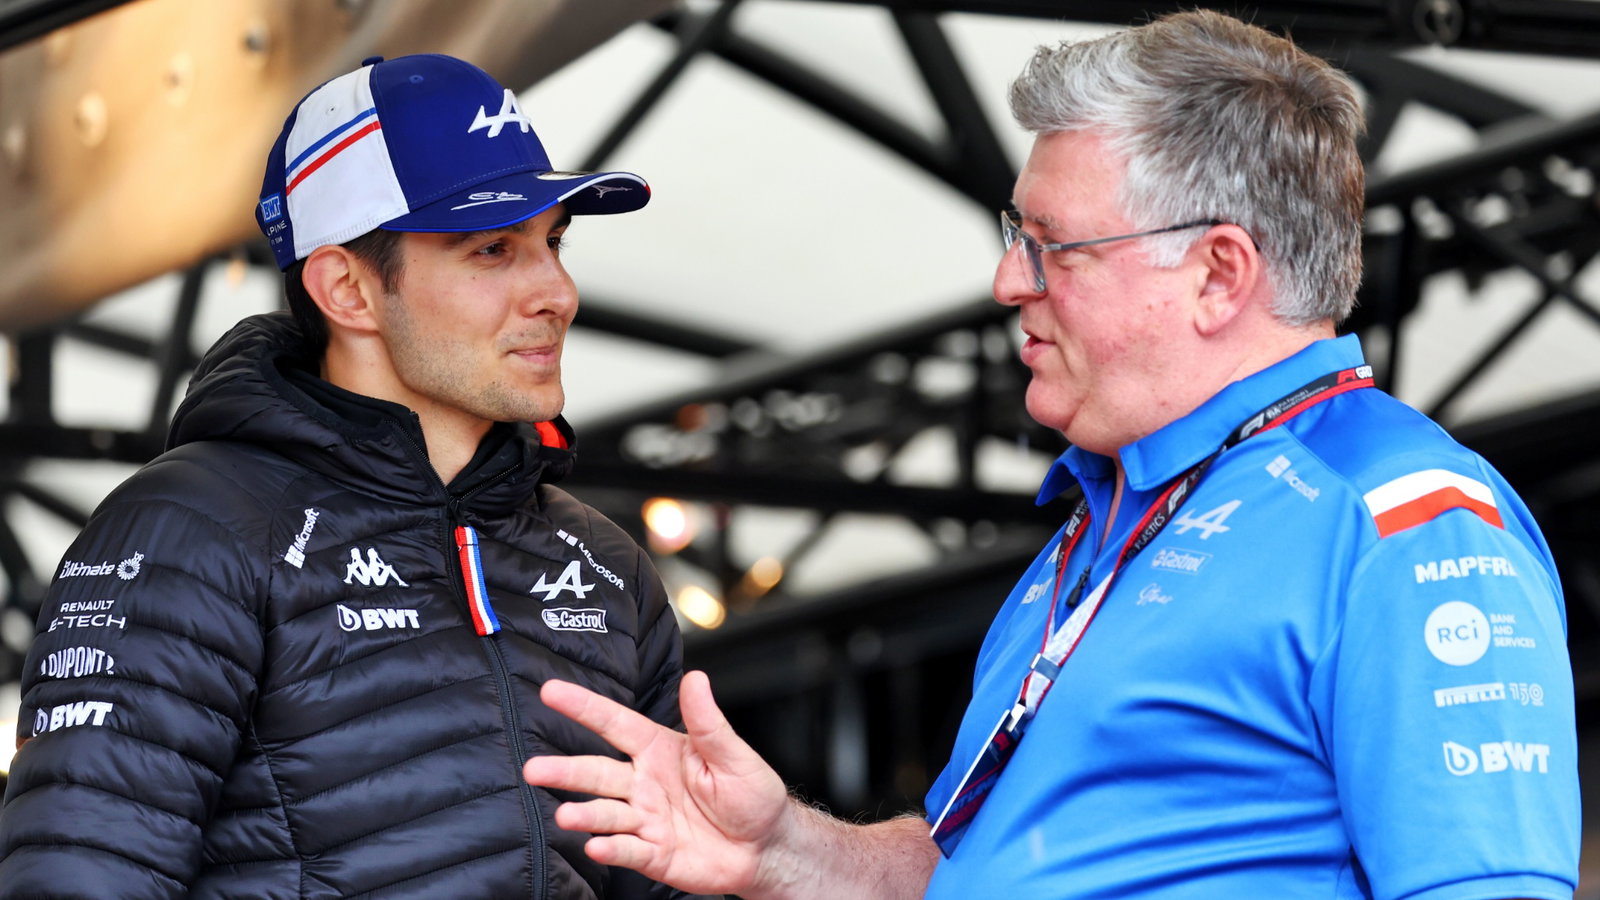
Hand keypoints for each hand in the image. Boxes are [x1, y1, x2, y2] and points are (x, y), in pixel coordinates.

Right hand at [523, 670, 790, 895]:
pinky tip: (598, 847)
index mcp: (659, 749)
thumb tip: (695, 679)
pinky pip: (626, 850)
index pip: (615, 723)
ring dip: (584, 815)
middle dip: (564, 770)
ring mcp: (646, 819)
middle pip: (597, 773)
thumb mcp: (733, 754)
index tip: (550, 691)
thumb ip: (708, 722)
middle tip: (534, 769)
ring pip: (606, 814)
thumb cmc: (752, 793)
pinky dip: (611, 849)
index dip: (583, 707)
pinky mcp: (653, 854)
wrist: (766, 846)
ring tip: (565, 816)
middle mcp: (645, 783)